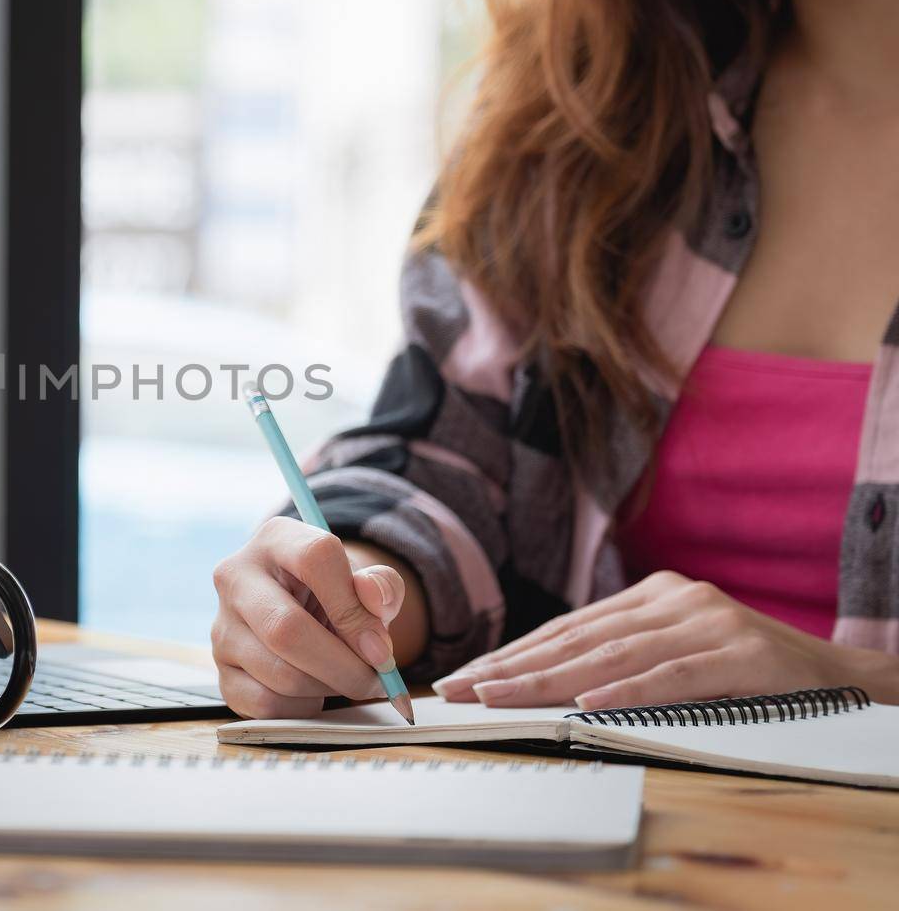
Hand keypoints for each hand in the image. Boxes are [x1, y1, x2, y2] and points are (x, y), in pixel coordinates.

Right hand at [211, 517, 405, 718]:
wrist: (302, 614)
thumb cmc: (335, 596)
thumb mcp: (365, 582)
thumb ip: (382, 585)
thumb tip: (374, 598)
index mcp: (275, 539)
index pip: (314, 559)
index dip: (353, 608)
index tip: (379, 647)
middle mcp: (236, 577)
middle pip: (286, 629)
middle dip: (343, 665)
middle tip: (374, 680)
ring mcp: (222, 626)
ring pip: (280, 674)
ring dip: (328, 688)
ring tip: (346, 678)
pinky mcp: (222, 671)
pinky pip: (266, 703)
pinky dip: (303, 707)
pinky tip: (314, 691)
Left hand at [433, 570, 857, 708]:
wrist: (839, 677)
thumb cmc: (744, 673)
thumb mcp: (677, 654)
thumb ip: (621, 659)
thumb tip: (538, 683)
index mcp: (652, 596)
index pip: (567, 628)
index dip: (513, 654)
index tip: (464, 678)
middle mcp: (674, 601)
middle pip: (578, 639)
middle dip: (513, 667)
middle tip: (461, 689)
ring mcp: (708, 623)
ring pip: (613, 656)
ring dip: (550, 680)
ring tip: (501, 695)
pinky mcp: (740, 654)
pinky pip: (673, 676)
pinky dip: (627, 691)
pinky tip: (587, 706)